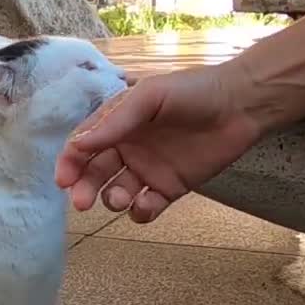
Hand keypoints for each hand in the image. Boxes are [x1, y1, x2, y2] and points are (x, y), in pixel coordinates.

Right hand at [55, 63, 264, 222]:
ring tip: (122, 198)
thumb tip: (77, 145)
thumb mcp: (149, 97)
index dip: (70, 162)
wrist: (240, 105)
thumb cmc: (192, 92)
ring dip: (112, 200)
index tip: (64, 179)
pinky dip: (141, 212)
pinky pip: (146, 207)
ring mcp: (148, 171)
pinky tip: (146, 205)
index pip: (83, 146)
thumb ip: (115, 121)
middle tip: (82, 202)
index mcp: (117, 124)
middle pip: (95, 174)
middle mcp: (128, 149)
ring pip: (117, 193)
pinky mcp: (169, 189)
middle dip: (85, 189)